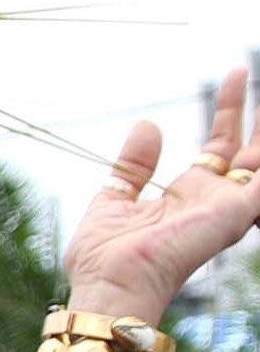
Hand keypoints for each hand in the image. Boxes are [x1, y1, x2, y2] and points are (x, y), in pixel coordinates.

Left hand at [61, 68, 259, 324]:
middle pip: (245, 148)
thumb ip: (133, 165)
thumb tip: (149, 124)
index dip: (229, 112)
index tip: (235, 77)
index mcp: (188, 198)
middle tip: (246, 69)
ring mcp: (229, 208)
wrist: (110, 283)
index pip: (219, 148)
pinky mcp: (237, 213)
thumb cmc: (105, 257)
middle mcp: (215, 202)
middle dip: (248, 111)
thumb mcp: (115, 198)